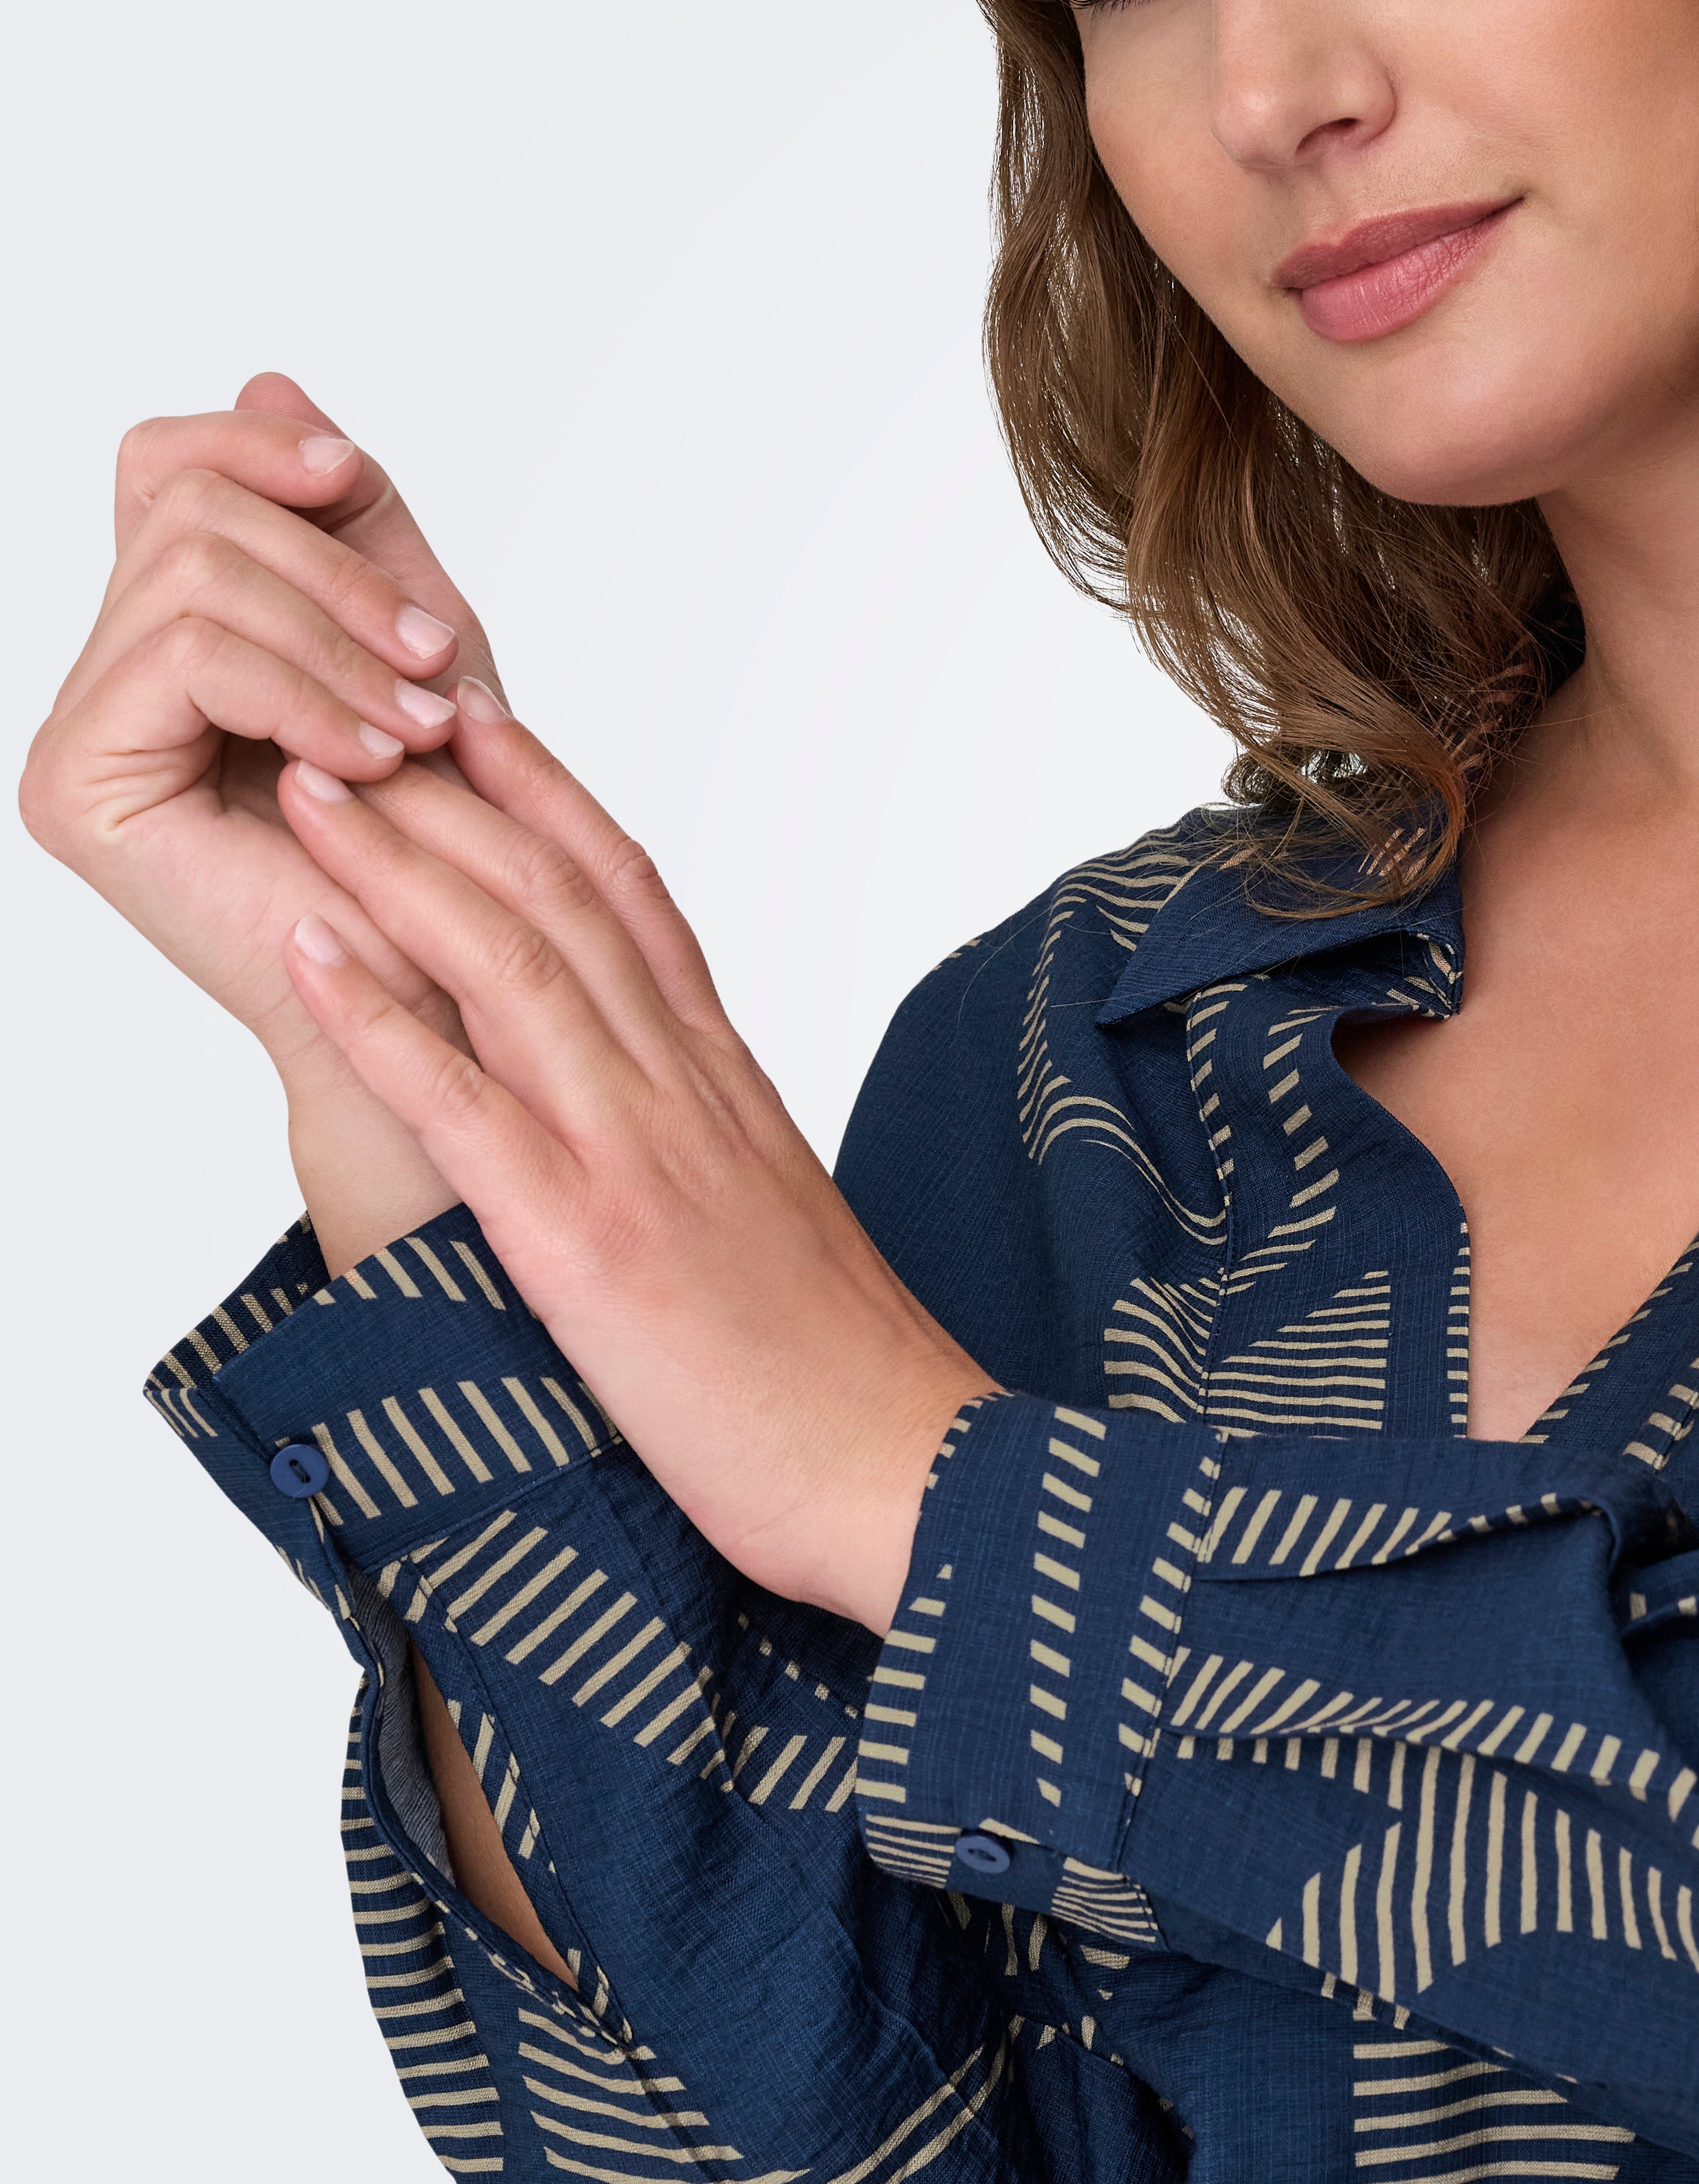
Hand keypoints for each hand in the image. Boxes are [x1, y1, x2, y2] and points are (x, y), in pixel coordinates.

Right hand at [23, 373, 496, 1091]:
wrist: (448, 988)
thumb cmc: (445, 824)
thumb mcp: (411, 626)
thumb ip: (345, 511)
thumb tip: (268, 373)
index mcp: (169, 630)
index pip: (163, 463)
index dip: (255, 442)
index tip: (353, 476)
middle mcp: (103, 676)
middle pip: (186, 505)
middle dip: (335, 570)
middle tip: (432, 666)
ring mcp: (76, 731)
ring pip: (192, 571)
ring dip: (338, 639)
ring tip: (417, 724)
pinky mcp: (73, 787)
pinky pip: (184, 654)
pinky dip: (302, 690)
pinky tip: (372, 758)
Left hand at [273, 702, 992, 1633]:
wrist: (909, 1475)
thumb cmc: (844, 1379)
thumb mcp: (779, 1226)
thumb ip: (713, 1153)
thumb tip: (661, 1130)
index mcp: (728, 1086)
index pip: (634, 899)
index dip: (549, 797)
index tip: (475, 721)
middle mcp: (684, 1091)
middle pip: (559, 899)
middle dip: (449, 794)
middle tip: (350, 708)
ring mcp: (637, 1157)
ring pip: (509, 965)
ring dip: (397, 866)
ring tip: (305, 787)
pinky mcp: (588, 1244)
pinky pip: (464, 1107)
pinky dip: (377, 1019)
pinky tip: (305, 956)